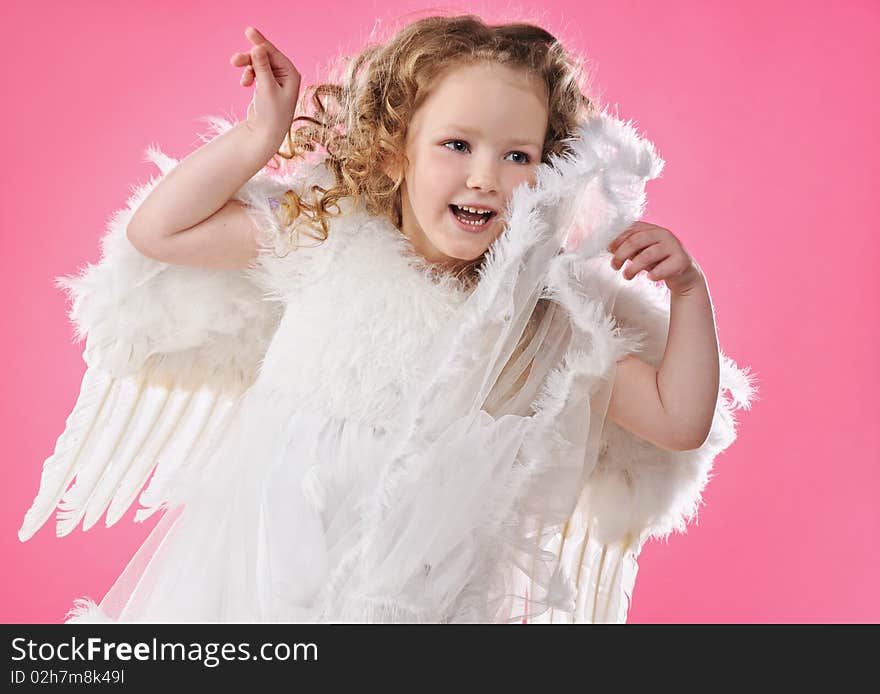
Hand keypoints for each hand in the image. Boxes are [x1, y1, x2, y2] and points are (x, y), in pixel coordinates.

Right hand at [229, 26, 300, 146]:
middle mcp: (285, 75)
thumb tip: (258, 47)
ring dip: (247, 67)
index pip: (274, 53)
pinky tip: (244, 84)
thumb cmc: (271, 114)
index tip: (248, 31)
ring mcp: (276, 80)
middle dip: (249, 58)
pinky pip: (255, 72)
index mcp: (291, 74)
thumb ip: (262, 67)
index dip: (261, 42)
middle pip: (264, 57)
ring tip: (241, 78)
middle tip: (233, 61)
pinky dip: (248, 75)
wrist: (266, 134)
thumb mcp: (266, 88)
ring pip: (258, 64)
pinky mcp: (266, 85)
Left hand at [606, 221, 703, 295]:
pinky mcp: (681, 260)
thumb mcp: (641, 252)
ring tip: (627, 276)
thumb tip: (610, 248)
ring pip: (648, 255)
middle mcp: (663, 234)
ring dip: (633, 268)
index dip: (618, 239)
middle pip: (636, 240)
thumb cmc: (658, 262)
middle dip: (621, 254)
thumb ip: (628, 248)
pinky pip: (662, 268)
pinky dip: (653, 274)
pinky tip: (650, 278)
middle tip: (614, 266)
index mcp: (652, 229)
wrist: (683, 275)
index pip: (632, 229)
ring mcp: (674, 246)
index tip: (609, 250)